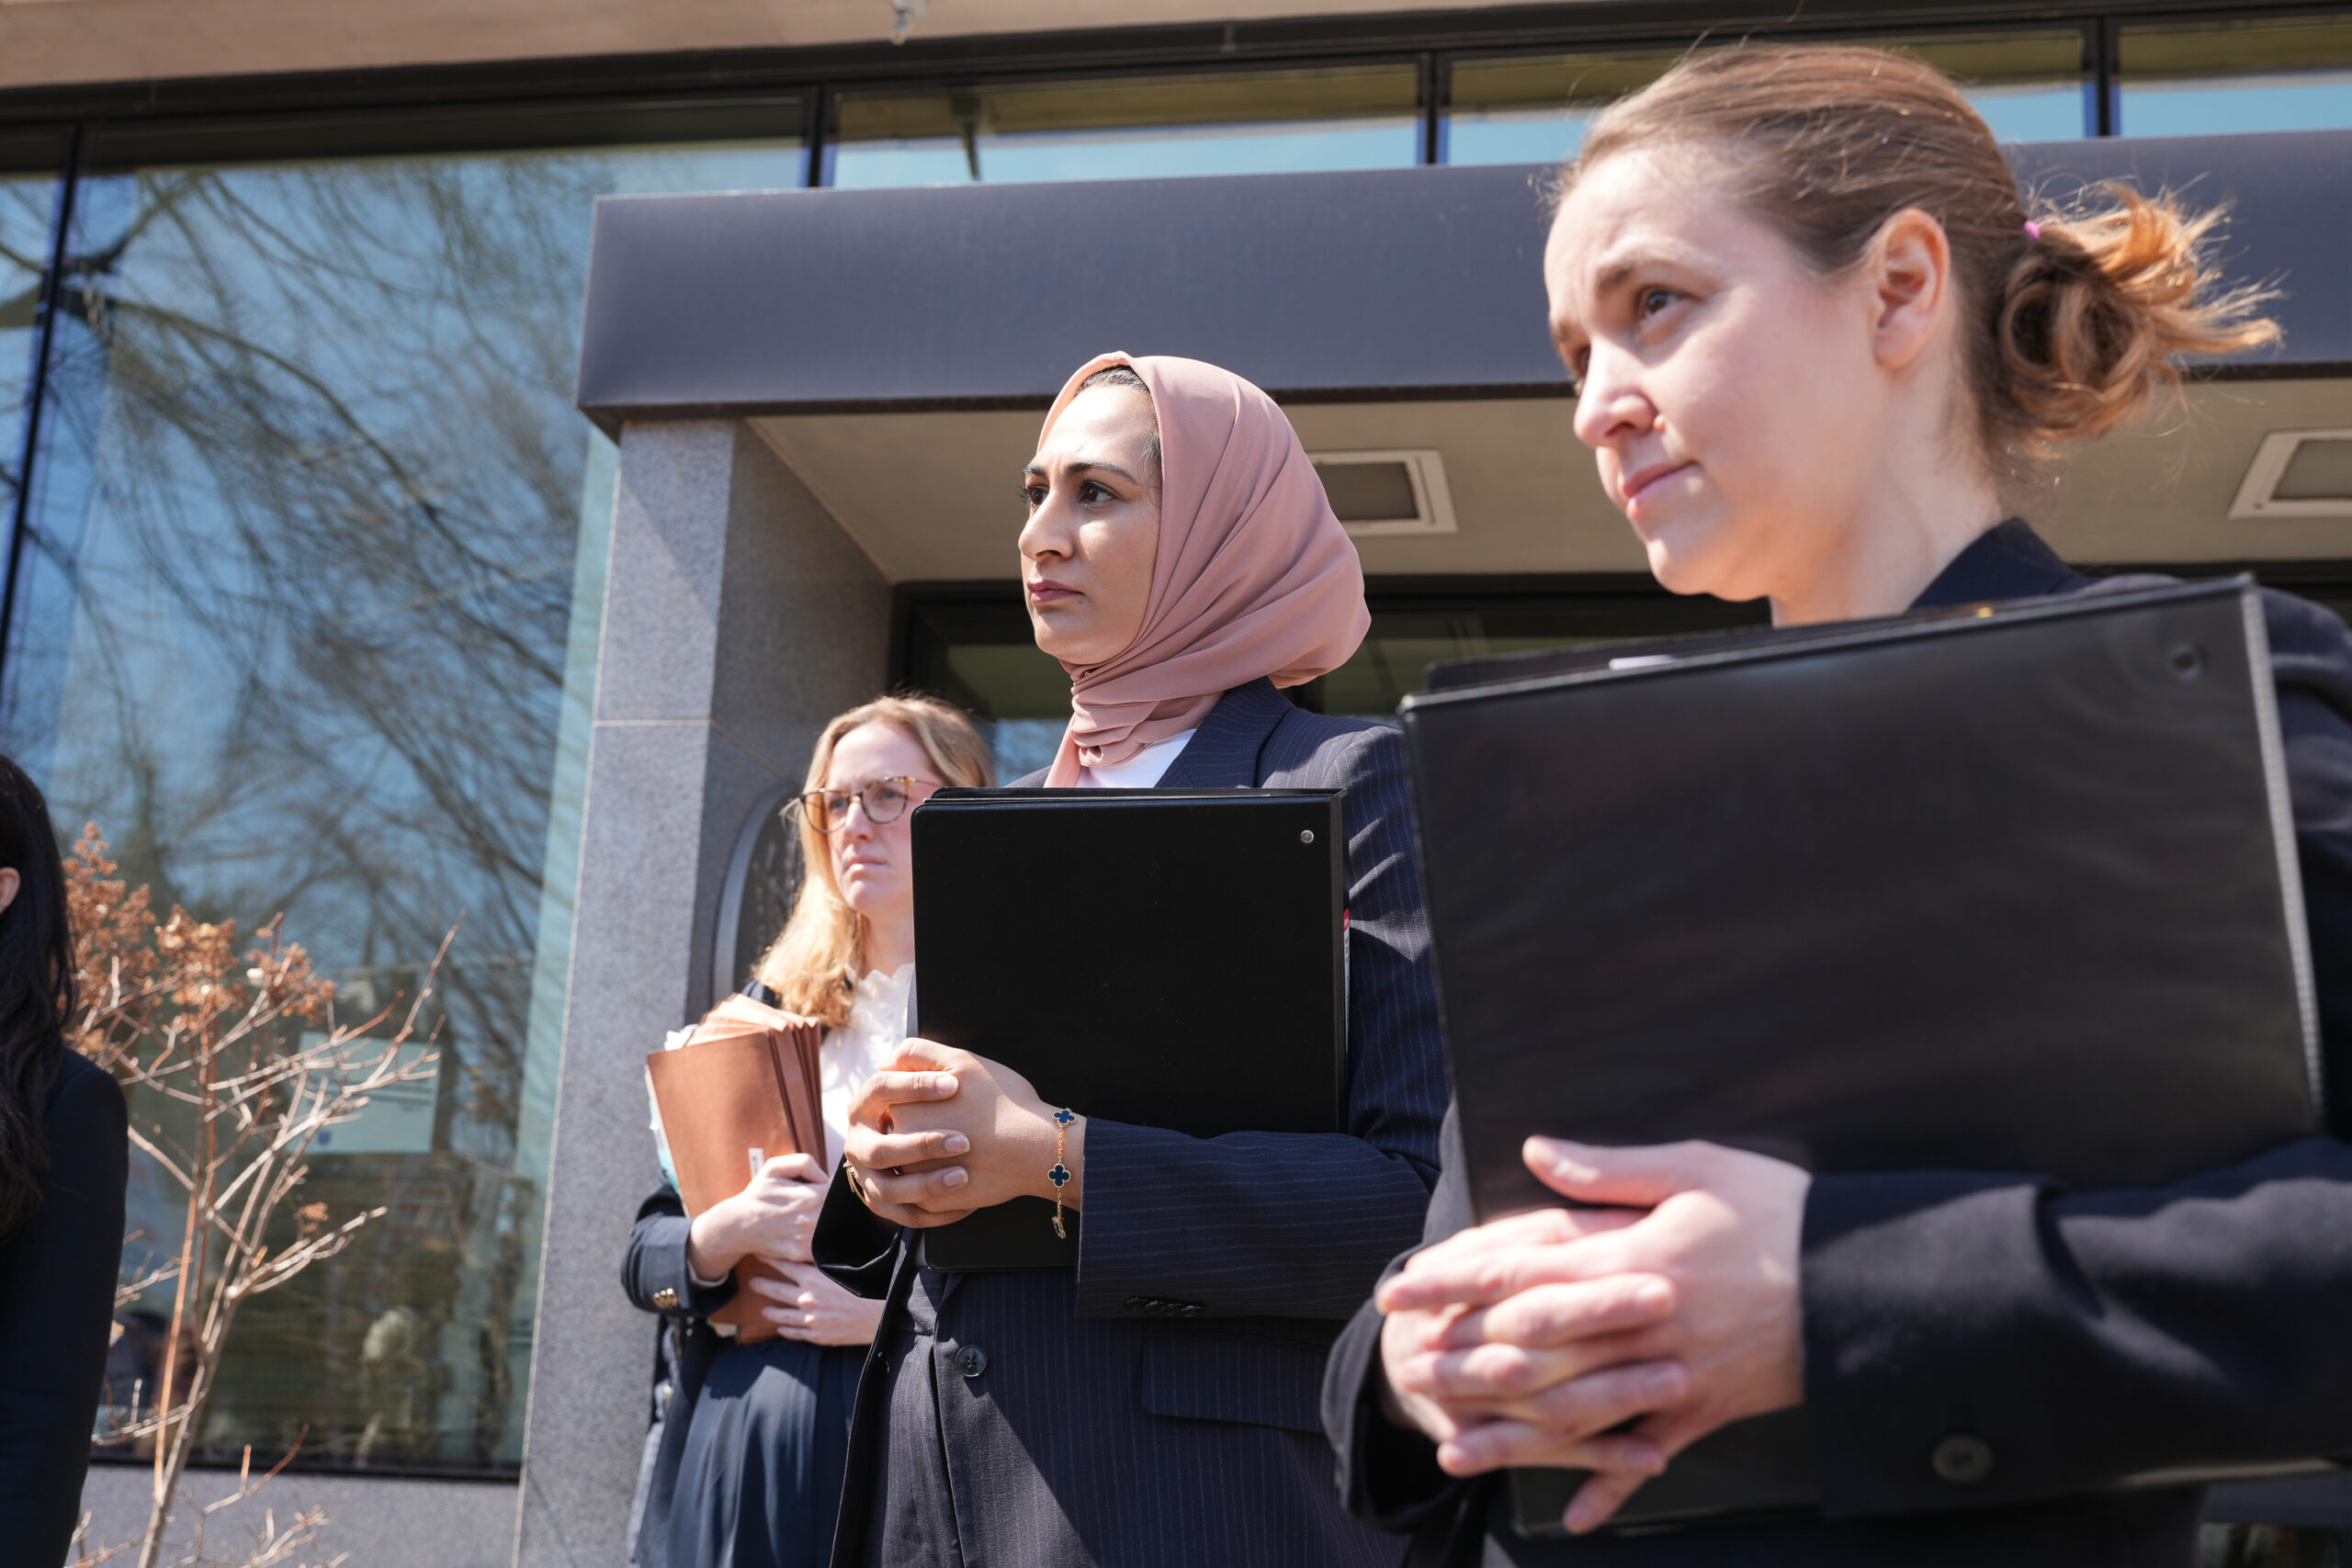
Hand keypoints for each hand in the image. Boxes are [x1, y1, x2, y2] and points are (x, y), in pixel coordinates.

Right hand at [686, 1152, 827, 1277]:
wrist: (737, 1225)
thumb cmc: (758, 1195)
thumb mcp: (774, 1167)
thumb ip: (804, 1163)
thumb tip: (825, 1176)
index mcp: (810, 1196)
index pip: (840, 1192)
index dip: (838, 1189)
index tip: (831, 1188)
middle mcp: (812, 1219)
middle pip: (841, 1211)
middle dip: (837, 1206)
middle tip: (826, 1202)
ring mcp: (807, 1239)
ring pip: (834, 1229)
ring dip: (832, 1222)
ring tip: (818, 1215)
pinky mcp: (802, 1254)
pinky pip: (823, 1247)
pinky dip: (824, 1239)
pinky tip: (815, 1231)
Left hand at [747, 1261, 886, 1346]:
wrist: (881, 1316)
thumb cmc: (867, 1288)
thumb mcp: (845, 1269)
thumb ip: (826, 1263)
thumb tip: (814, 1252)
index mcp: (813, 1279)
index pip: (784, 1265)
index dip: (770, 1259)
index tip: (759, 1254)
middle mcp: (806, 1299)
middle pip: (777, 1290)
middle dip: (762, 1285)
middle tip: (752, 1282)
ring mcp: (810, 1320)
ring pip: (781, 1315)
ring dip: (770, 1311)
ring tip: (763, 1310)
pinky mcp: (817, 1335)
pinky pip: (795, 1333)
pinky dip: (786, 1330)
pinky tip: (781, 1329)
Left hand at [842, 1039, 1082, 1228]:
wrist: (1035, 1150)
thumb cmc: (1002, 1102)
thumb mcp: (961, 1061)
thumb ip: (917, 1054)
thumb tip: (886, 1062)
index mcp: (901, 1113)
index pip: (899, 1102)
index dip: (928, 1100)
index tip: (955, 1102)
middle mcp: (898, 1150)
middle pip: (904, 1135)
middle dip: (930, 1131)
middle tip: (965, 1126)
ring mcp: (913, 1180)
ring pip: (915, 1165)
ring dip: (934, 1158)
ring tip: (970, 1147)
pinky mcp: (932, 1204)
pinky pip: (931, 1192)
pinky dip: (947, 1183)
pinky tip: (973, 1170)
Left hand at [1377, 1137, 1809, 1533]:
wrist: (1867, 1281)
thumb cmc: (1781, 1211)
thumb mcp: (1696, 1168)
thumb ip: (1608, 1171)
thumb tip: (1535, 1153)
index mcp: (1630, 1258)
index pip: (1520, 1269)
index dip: (1454, 1281)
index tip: (1402, 1288)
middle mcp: (1640, 1324)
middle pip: (1533, 1347)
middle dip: (1463, 1360)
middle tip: (1405, 1372)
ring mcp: (1673, 1373)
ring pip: (1576, 1413)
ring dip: (1512, 1436)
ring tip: (1455, 1451)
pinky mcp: (1709, 1409)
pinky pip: (1652, 1455)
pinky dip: (1614, 1487)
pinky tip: (1576, 1518)